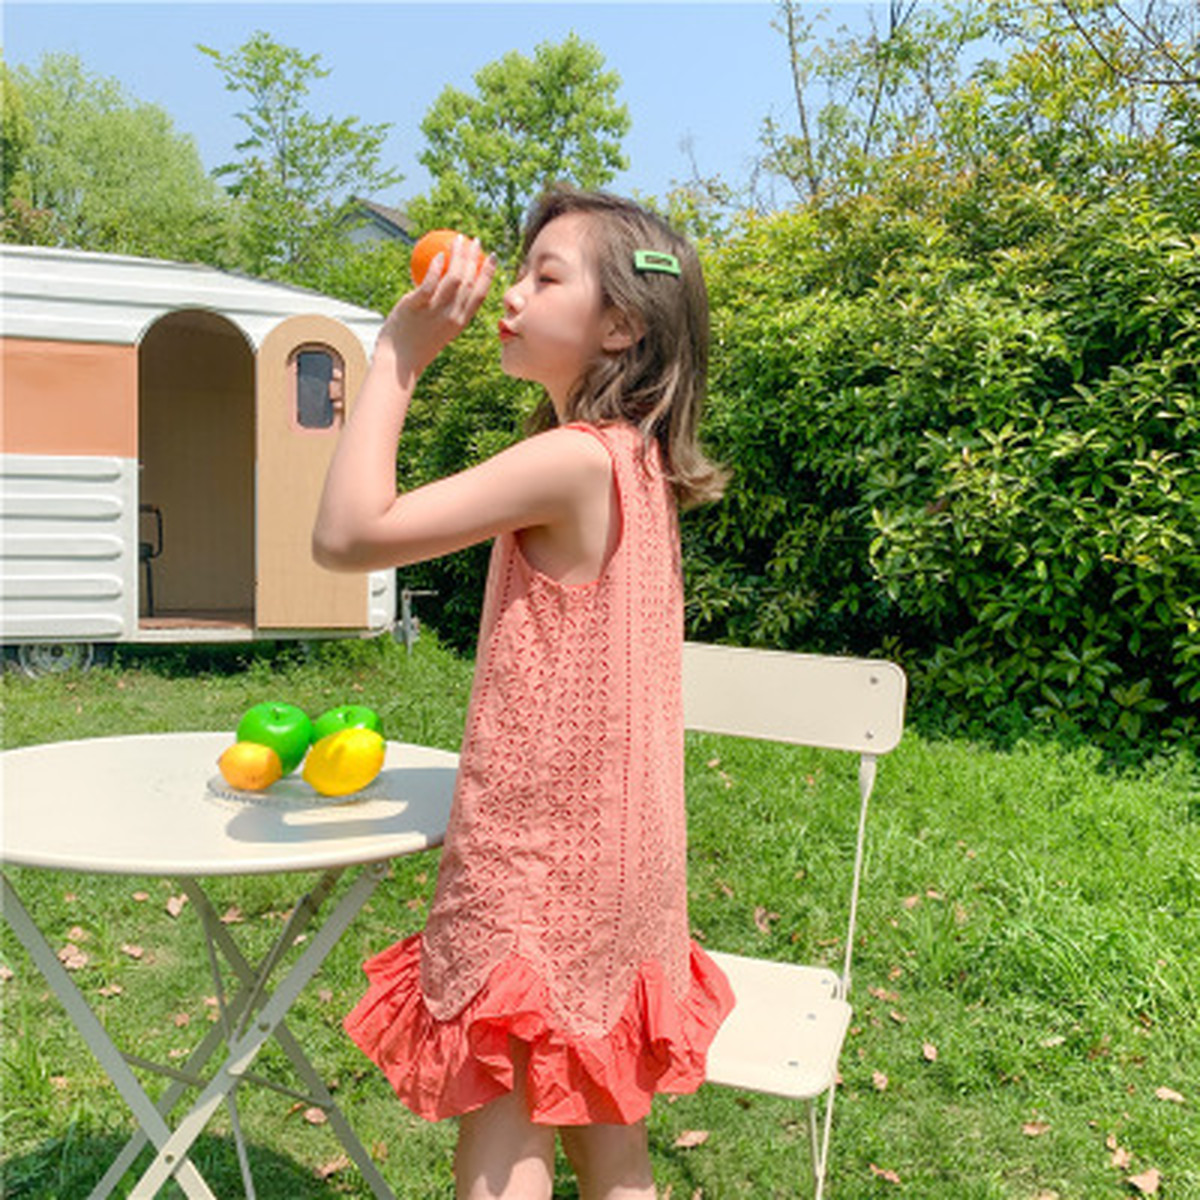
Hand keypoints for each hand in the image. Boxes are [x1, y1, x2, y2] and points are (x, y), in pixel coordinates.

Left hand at [376, 235, 495, 379]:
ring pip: (453, 278)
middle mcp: (452, 316)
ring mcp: (435, 311)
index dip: (489, 273)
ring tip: (457, 240)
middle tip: (474, 241)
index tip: (492, 257)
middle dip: (475, 257)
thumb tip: (443, 287)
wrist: (399, 363)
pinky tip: (438, 255)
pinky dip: (436, 267)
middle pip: (469, 281)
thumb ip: (443, 311)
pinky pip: (429, 283)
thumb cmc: (417, 346)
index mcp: (461, 322)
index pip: (480, 294)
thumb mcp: (438, 330)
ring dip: (458, 255)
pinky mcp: (416, 306)